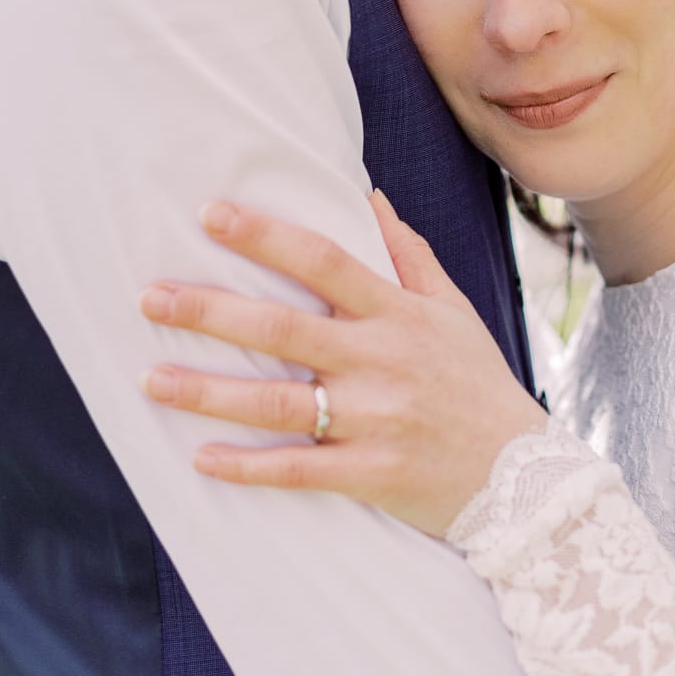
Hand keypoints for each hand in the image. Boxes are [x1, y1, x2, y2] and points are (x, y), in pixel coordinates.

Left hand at [139, 190, 546, 536]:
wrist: (523, 477)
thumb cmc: (478, 384)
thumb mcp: (453, 310)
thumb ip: (409, 255)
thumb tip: (369, 198)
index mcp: (398, 313)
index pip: (324, 261)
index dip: (266, 236)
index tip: (211, 214)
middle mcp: (381, 361)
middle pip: (284, 329)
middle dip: (212, 311)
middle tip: (151, 297)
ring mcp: (374, 419)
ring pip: (278, 402)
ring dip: (209, 391)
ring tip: (151, 379)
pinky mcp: (370, 474)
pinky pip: (298, 470)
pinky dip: (248, 465)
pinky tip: (200, 457)